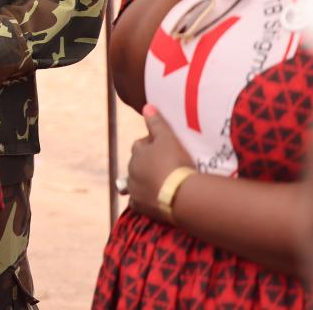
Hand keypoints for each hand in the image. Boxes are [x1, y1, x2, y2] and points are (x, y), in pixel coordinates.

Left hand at [126, 104, 192, 222]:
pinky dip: (144, 199)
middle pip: (138, 163)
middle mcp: (132, 170)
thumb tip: (146, 106)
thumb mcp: (168, 139)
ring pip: (137, 181)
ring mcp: (134, 189)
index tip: (165, 149)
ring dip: (146, 181)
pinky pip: (138, 201)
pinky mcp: (140, 206)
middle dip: (148, 163)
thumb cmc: (175, 163)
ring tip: (163, 183)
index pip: (141, 144)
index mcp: (137, 153)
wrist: (181, 196)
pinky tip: (154, 199)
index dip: (152, 145)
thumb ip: (156, 123)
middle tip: (167, 166)